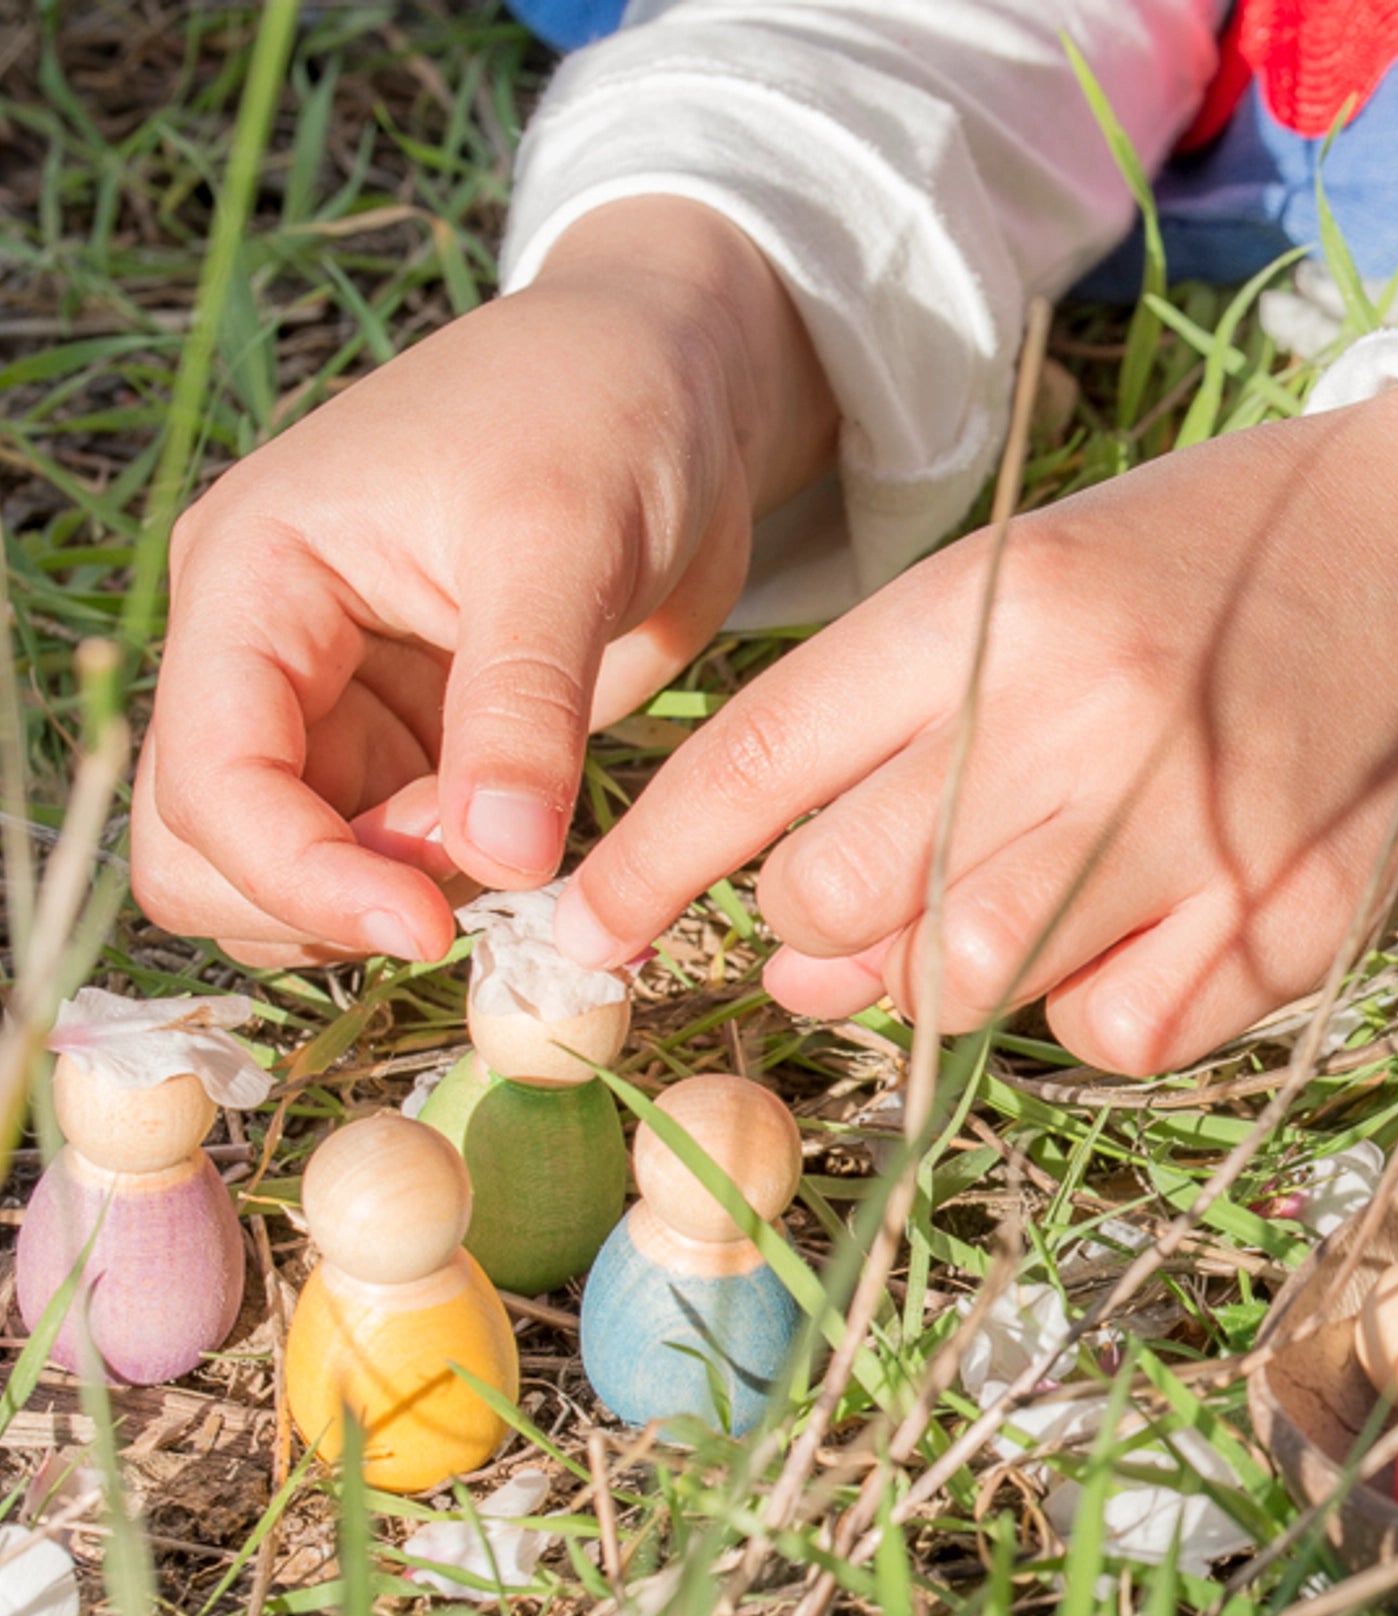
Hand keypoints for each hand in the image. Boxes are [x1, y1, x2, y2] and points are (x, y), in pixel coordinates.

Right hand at [133, 197, 835, 966]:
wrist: (668, 386)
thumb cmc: (600, 413)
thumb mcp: (564, 541)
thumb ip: (522, 705)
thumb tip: (502, 862)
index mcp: (253, 580)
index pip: (210, 781)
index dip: (300, 878)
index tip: (429, 927)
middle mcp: (263, 654)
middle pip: (208, 851)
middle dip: (326, 898)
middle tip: (481, 860)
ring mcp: (331, 707)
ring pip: (287, 873)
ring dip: (381, 903)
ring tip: (509, 836)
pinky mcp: (408, 745)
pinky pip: (382, 860)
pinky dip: (439, 887)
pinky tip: (523, 841)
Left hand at [555, 384, 1397, 1074]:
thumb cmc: (1206, 572)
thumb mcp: (1031, 588)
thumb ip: (898, 735)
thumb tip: (792, 938)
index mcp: (995, 604)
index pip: (761, 760)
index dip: (650, 863)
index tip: (581, 934)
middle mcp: (1079, 713)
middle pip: (839, 899)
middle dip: (812, 932)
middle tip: (844, 917)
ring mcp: (1187, 827)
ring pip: (958, 985)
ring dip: (941, 975)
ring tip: (994, 912)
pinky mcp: (1279, 922)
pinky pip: (1106, 1034)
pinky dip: (1089, 1008)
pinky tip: (1134, 930)